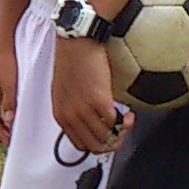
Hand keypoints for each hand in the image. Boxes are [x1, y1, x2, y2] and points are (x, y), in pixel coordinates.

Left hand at [51, 34, 130, 156]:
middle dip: (112, 143)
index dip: (97, 143)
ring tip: (126, 120)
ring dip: (121, 132)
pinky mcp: (99, 101)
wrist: (76, 42)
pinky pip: (115, 122)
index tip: (107, 135)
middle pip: (94, 146)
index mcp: (61, 115)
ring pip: (106, 138)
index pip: (80, 145)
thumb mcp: (64, 92)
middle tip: (121, 131)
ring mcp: (84, 110)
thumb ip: (74, 110)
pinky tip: (128, 113)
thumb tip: (90, 124)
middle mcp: (70, 116)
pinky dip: (125, 121)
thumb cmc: (71, 61)